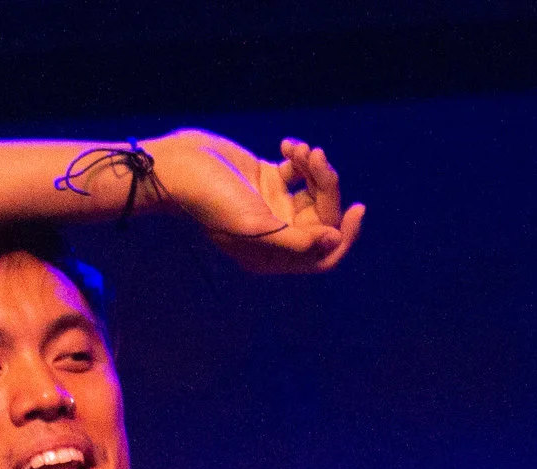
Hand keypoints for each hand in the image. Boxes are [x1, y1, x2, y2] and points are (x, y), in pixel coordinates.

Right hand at [146, 131, 363, 273]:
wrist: (180, 166)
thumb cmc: (211, 199)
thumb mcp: (253, 226)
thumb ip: (295, 240)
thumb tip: (333, 242)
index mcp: (272, 254)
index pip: (324, 255)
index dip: (345, 236)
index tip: (356, 209)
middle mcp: (276, 234)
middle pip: (322, 216)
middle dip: (326, 186)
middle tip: (316, 158)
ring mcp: (273, 206)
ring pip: (315, 192)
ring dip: (316, 167)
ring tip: (302, 149)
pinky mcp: (268, 179)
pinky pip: (300, 171)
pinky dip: (301, 157)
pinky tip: (287, 145)